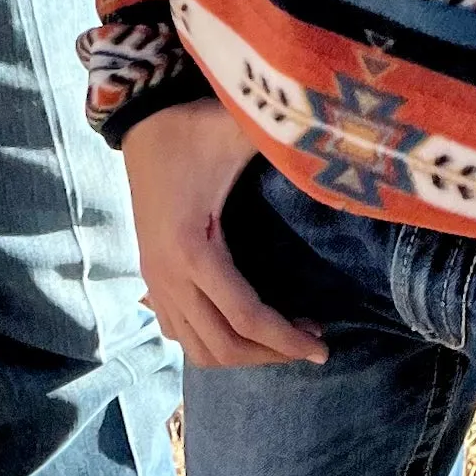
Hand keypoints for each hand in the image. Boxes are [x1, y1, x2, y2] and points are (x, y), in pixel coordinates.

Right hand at [121, 98, 327, 371]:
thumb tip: (335, 149)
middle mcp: (168, 277)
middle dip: (272, 354)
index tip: (324, 348)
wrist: (140, 120)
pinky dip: (214, 344)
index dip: (287, 340)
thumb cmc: (192, 128)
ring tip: (282, 338)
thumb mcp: (238, 132)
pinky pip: (179, 334)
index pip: (245, 318)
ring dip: (244, 355)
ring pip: (198, 349)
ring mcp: (155, 282)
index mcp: (192, 250)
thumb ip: (285, 140)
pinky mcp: (152, 279)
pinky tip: (244, 330)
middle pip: (223, 347)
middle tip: (312, 343)